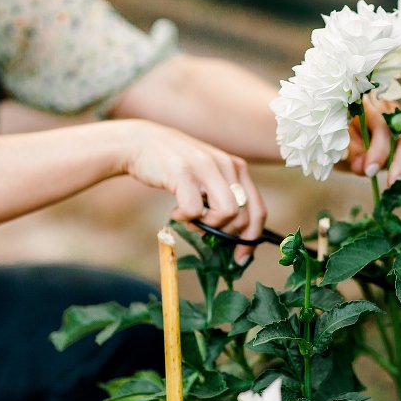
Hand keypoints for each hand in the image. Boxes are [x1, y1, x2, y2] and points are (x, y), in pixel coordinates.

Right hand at [125, 120, 266, 264]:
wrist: (142, 142)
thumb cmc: (177, 166)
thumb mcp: (209, 176)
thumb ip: (225, 196)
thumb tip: (237, 235)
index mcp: (237, 168)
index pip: (258, 209)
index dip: (252, 238)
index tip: (241, 257)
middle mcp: (227, 165)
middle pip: (244, 216)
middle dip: (225, 233)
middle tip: (205, 229)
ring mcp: (206, 167)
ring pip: (226, 212)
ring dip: (207, 225)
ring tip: (191, 219)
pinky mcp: (183, 172)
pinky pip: (195, 210)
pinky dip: (184, 218)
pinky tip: (175, 211)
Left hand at [344, 94, 400, 184]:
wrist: (344, 144)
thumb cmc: (343, 141)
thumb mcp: (343, 145)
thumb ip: (353, 154)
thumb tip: (365, 168)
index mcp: (372, 107)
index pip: (382, 124)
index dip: (378, 149)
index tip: (370, 171)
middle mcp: (392, 113)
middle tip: (392, 183)